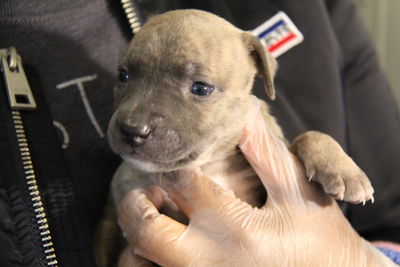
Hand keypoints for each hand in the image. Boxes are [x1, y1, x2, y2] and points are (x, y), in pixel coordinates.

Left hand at [117, 105, 384, 266]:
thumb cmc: (320, 239)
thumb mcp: (299, 191)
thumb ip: (265, 152)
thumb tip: (242, 112)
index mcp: (235, 229)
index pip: (183, 184)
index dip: (173, 164)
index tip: (175, 159)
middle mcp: (208, 263)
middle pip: (144, 231)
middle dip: (135, 203)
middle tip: (146, 189)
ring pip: (138, 263)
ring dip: (136, 239)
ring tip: (156, 221)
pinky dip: (146, 262)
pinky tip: (165, 250)